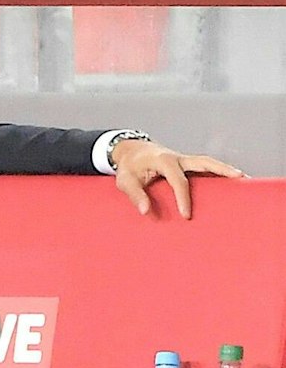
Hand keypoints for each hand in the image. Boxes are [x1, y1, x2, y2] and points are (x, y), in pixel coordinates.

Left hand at [112, 139, 243, 219]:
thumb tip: (146, 211)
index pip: (178, 181)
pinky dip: (217, 172)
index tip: (186, 215)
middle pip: (204, 162)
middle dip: (222, 169)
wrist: (131, 151)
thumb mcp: (124, 181)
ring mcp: (184, 159)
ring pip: (208, 162)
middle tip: (240, 178)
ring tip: (243, 179)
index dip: (183, 198)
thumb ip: (135, 195)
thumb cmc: (128, 167)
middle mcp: (178, 157)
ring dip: (225, 169)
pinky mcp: (186, 164)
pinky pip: (204, 167)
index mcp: (164, 160)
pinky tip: (228, 182)